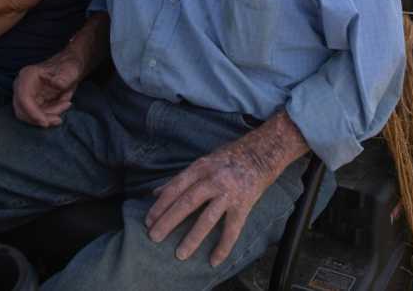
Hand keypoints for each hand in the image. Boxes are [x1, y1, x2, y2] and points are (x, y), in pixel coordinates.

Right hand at [12, 54, 82, 126]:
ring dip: (49, 116)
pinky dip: (51, 114)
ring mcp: (26, 96)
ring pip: (30, 116)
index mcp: (27, 75)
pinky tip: (63, 104)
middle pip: (23, 111)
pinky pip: (38, 115)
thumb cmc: (69, 66)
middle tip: (59, 119)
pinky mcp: (33, 103)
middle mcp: (22, 87)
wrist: (70, 68)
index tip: (45, 123)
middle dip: (41, 118)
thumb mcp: (70, 70)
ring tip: (66, 104)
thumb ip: (64, 77)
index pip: (23, 98)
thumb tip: (57, 84)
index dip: (32, 112)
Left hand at [145, 139, 275, 266]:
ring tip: (180, 254)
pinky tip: (214, 260)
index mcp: (201, 167)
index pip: (175, 188)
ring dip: (192, 238)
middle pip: (187, 202)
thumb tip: (155, 192)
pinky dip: (223, 246)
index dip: (160, 205)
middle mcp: (214, 179)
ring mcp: (229, 193)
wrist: (263, 152)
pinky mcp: (244, 204)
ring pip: (207, 218)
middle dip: (168, 221)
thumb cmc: (230, 157)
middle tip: (154, 238)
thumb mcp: (204, 161)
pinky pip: (232, 229)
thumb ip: (181, 178)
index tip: (148, 221)